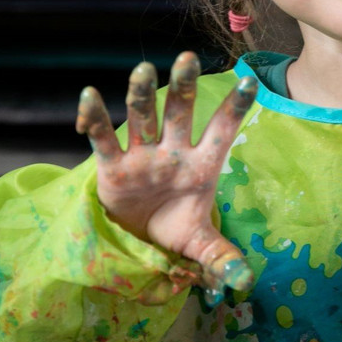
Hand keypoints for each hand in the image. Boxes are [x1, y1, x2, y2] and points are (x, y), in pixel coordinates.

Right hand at [76, 51, 258, 303]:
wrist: (141, 239)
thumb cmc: (177, 230)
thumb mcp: (202, 246)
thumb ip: (223, 258)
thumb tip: (245, 282)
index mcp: (203, 165)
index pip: (222, 131)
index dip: (235, 108)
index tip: (251, 81)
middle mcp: (174, 152)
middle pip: (180, 112)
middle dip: (184, 87)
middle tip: (188, 59)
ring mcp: (143, 155)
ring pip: (143, 117)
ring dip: (142, 94)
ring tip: (144, 69)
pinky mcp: (113, 166)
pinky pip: (104, 139)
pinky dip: (95, 118)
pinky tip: (90, 96)